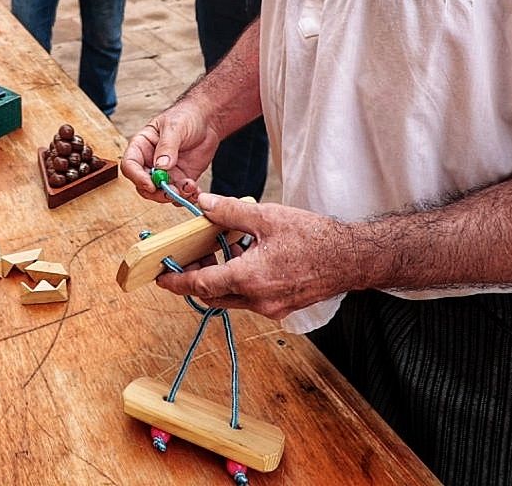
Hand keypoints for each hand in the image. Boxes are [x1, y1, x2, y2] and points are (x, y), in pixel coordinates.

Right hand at [121, 101, 219, 202]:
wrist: (207, 121)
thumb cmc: (186, 116)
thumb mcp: (175, 127)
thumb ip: (167, 146)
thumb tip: (161, 166)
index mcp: (142, 146)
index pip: (130, 165)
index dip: (137, 177)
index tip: (150, 184)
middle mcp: (150, 162)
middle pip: (143, 185)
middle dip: (156, 192)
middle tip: (171, 192)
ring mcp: (166, 173)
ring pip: (161, 194)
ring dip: (174, 196)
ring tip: (189, 188)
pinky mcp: (181, 180)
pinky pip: (179, 195)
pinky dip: (187, 198)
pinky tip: (195, 191)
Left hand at [154, 194, 350, 318]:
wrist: (350, 258)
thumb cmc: (314, 237)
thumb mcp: (267, 216)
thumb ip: (230, 212)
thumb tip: (203, 205)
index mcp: (249, 278)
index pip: (201, 284)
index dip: (177, 280)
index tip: (161, 276)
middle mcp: (257, 299)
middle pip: (212, 295)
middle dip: (195, 278)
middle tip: (189, 257)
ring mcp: (271, 307)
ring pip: (231, 298)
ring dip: (218, 278)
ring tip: (220, 250)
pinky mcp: (281, 306)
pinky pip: (249, 298)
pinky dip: (238, 281)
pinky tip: (245, 257)